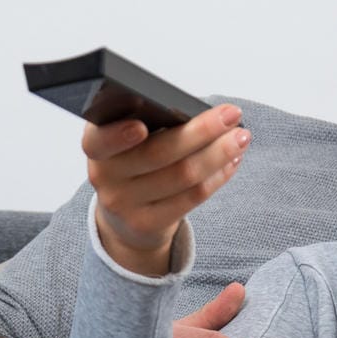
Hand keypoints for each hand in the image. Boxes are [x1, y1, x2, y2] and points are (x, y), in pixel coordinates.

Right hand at [84, 105, 249, 274]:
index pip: (99, 140)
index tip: (142, 125)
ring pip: (182, 175)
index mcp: (96, 146)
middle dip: (200, 131)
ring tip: (240, 137)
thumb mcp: (127, 142)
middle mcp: (104, 176)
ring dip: (218, 153)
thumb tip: (199, 114)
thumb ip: (148, 124)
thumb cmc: (134, 161)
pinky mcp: (148, 223)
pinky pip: (192, 197)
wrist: (124, 216)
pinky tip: (232, 161)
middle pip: (158, 154)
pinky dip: (217, 176)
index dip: (118, 135)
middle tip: (232, 114)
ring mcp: (124, 204)